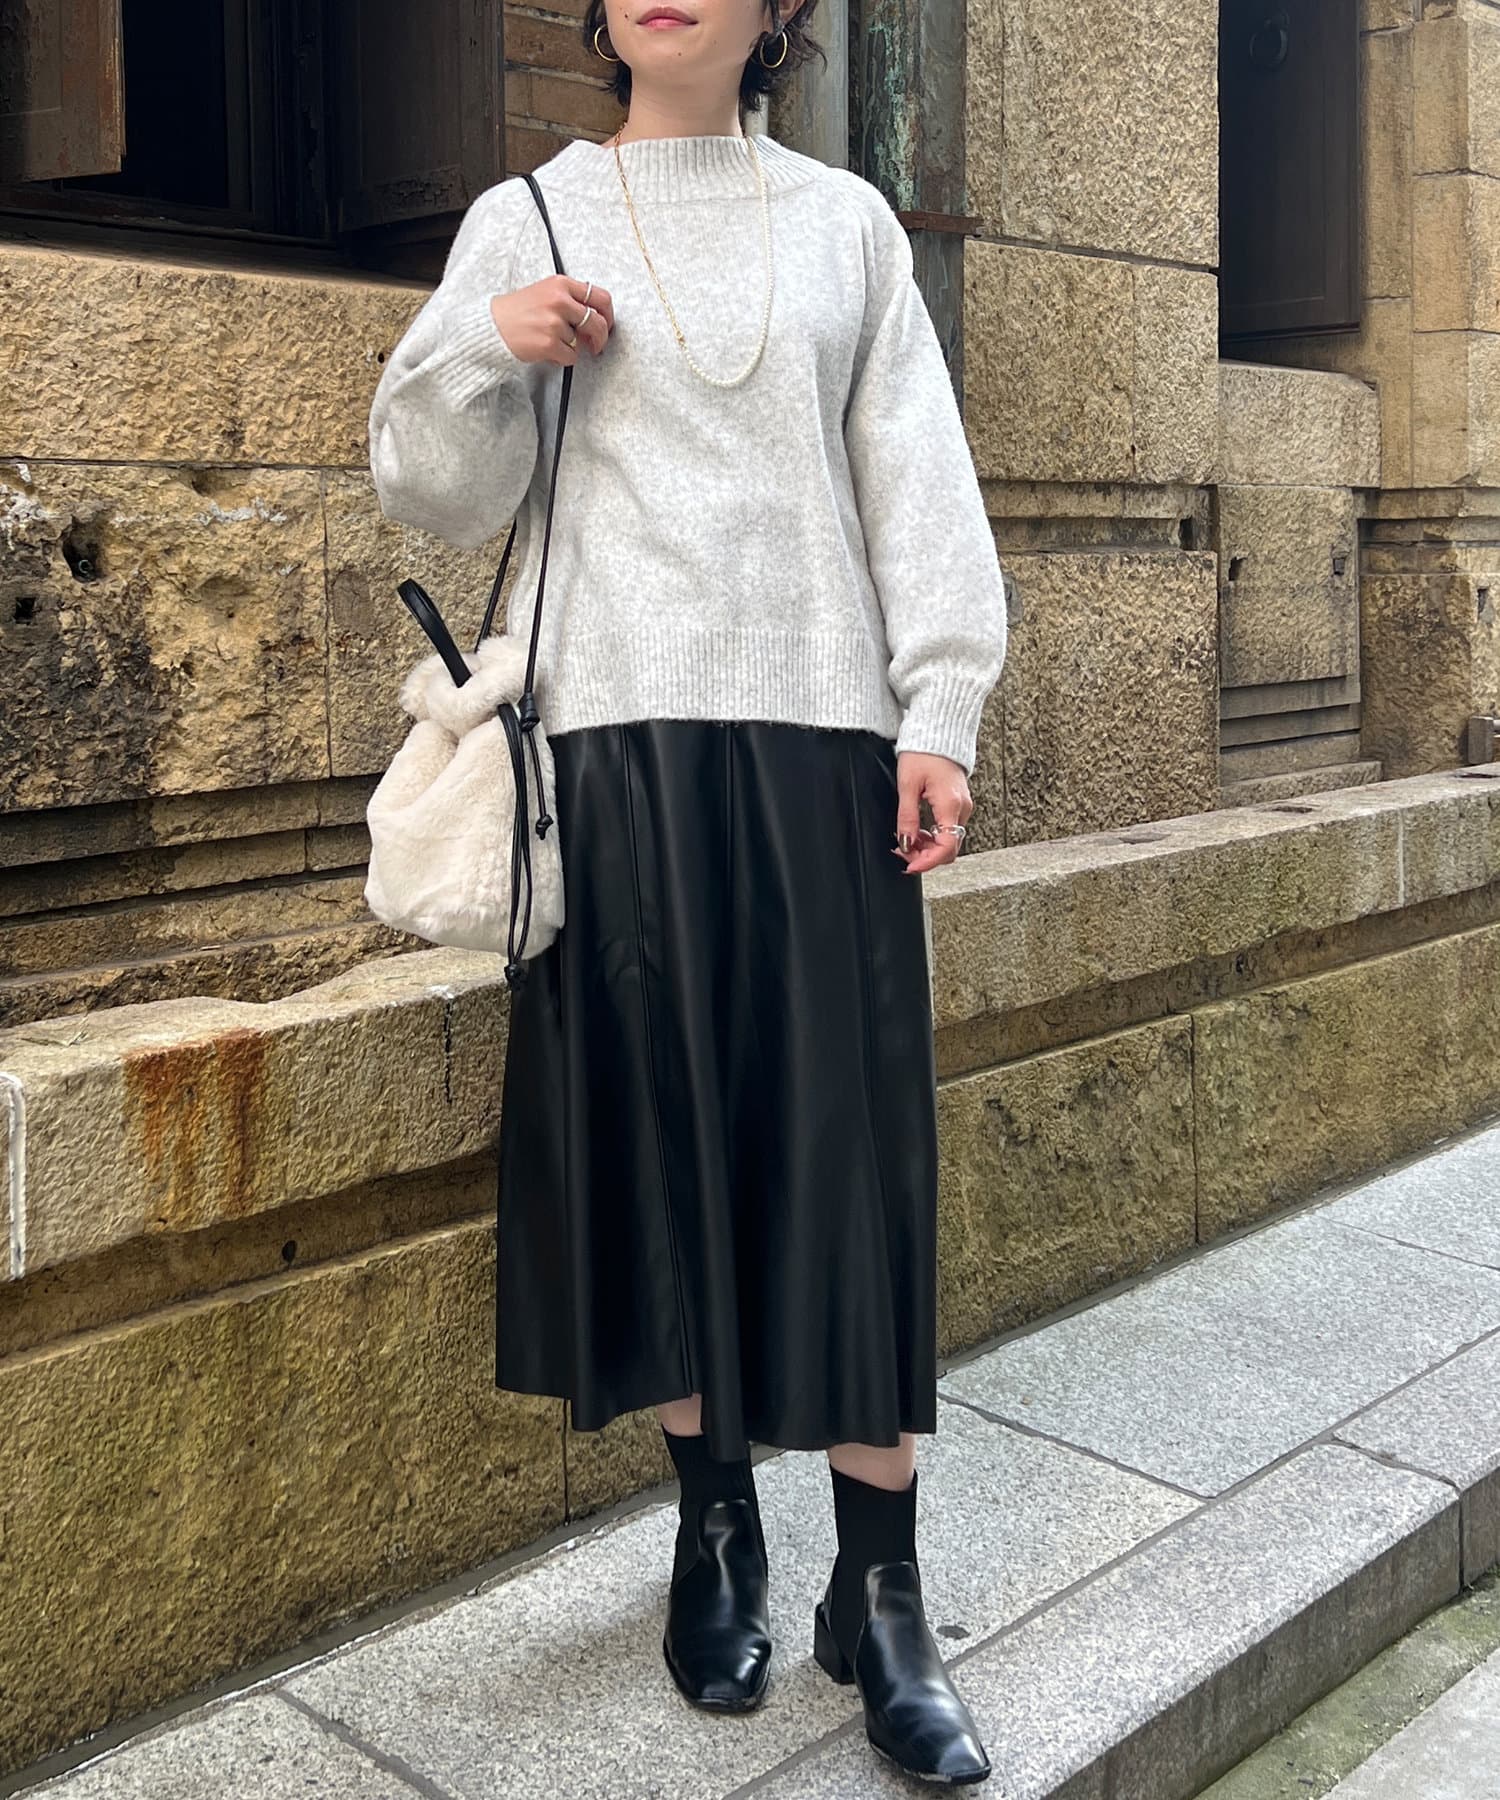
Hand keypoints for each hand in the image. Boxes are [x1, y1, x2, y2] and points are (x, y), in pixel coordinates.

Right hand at [490, 274, 614, 366]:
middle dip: (601, 337)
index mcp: (561, 284)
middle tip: (596, 345)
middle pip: (598, 322)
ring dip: (571, 347)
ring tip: (552, 341)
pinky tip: (548, 351)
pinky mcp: (549, 342)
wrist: (492, 325)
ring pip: (581, 342)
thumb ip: (571, 300)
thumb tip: (596, 319)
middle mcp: (559, 300)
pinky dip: (562, 358)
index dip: (608, 314)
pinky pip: (571, 357)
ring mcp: (554, 322)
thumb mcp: (545, 292)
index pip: (600, 296)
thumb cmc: (518, 311)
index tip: (607, 324)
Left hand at [891, 750, 972, 873]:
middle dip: (925, 856)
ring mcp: (962, 806)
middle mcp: (962, 809)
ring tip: (905, 841)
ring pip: (948, 840)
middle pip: (949, 848)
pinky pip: (948, 829)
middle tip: (901, 852)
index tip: (910, 866)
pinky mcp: (959, 804)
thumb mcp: (907, 786)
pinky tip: (917, 832)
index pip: (946, 847)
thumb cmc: (923, 752)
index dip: (928, 862)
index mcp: (950, 805)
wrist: (938, 731)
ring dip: (927, 847)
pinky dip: (933, 836)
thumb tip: (906, 843)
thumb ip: (907, 818)